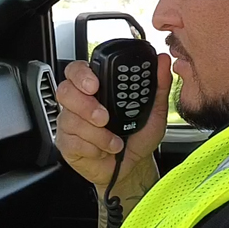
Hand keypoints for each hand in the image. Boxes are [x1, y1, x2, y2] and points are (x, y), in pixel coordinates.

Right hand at [55, 54, 172, 188]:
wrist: (132, 166)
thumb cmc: (138, 137)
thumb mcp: (155, 111)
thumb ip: (159, 85)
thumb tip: (163, 61)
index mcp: (95, 89)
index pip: (76, 71)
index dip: (81, 75)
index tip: (95, 85)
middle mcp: (79, 103)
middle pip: (65, 91)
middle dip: (85, 105)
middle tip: (103, 117)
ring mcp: (70, 123)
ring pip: (71, 119)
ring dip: (96, 133)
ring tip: (113, 140)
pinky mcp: (66, 144)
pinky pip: (73, 141)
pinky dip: (94, 148)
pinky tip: (104, 150)